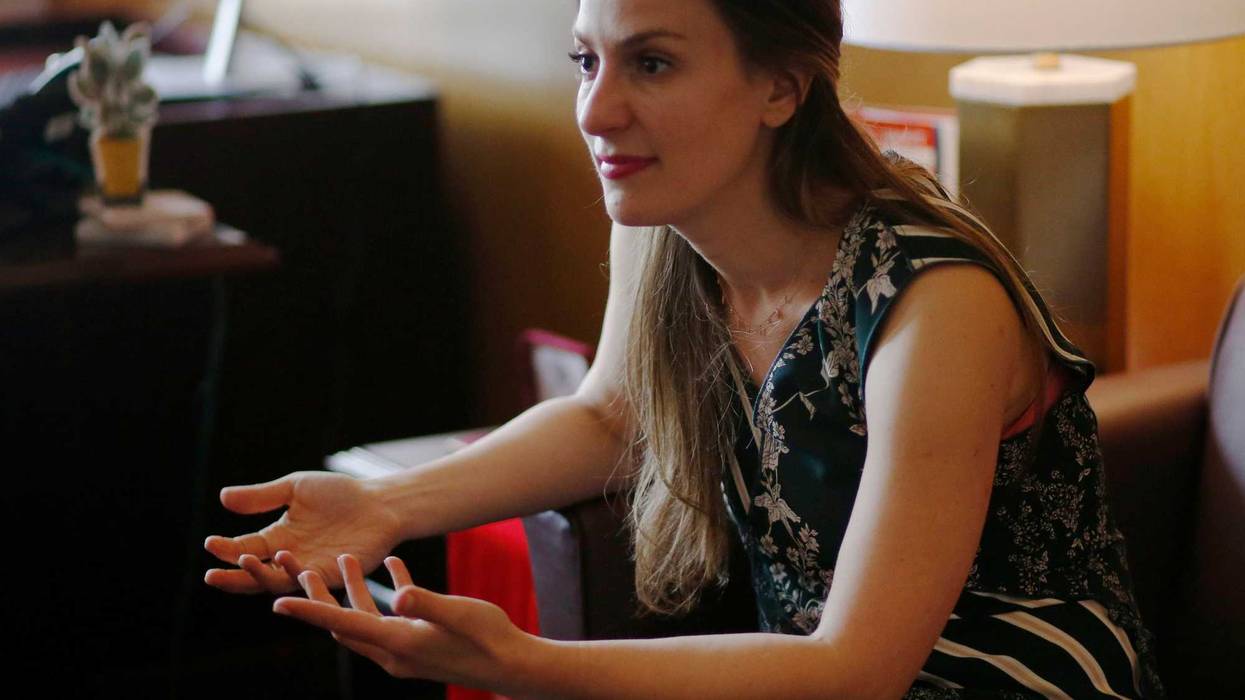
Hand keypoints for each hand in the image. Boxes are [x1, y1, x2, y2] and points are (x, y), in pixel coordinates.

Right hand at [204, 471, 401, 593]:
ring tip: (246, 562)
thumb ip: (262, 496)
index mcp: (278, 538)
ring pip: (279, 582)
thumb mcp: (296, 488)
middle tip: (210, 576)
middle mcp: (290, 558)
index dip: (226, 549)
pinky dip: (295, 575)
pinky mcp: (333, 574)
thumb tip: (222, 497)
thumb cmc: (339, 494)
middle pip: (255, 575)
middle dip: (232, 577)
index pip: (245, 549)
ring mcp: (311, 569)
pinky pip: (309, 581)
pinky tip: (284, 562)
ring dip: (260, 575)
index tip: (210, 543)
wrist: (380, 502)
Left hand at [275, 554, 534, 692]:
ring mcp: (405, 651)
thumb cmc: (488, 637)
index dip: (310, 612)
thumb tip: (397, 594)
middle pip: (344, 625)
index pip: (343, 625)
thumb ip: (426, 601)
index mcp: (399, 643)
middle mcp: (394, 651)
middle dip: (319, 600)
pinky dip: (386, 595)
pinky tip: (393, 568)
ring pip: (366, 621)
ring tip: (344, 561)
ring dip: (352, 593)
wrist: (511, 665)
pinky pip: (391, 620)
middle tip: (297, 571)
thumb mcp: (458, 613)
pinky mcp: (418, 645)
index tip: (278, 602)